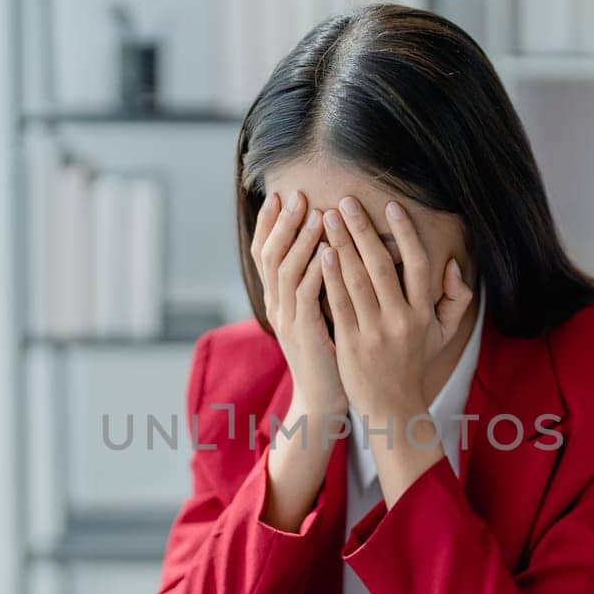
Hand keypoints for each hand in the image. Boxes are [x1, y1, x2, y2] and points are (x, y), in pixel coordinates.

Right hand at [251, 191, 343, 531]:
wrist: (323, 399)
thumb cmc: (328, 354)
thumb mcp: (318, 313)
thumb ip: (316, 282)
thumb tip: (326, 246)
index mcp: (277, 300)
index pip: (264, 253)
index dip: (270, 224)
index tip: (280, 195)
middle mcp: (276, 306)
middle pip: (270, 255)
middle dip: (283, 223)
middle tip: (297, 194)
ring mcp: (287, 320)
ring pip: (285, 271)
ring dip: (300, 240)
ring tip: (315, 213)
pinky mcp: (304, 334)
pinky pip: (305, 296)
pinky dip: (315, 270)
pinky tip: (328, 251)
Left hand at [319, 196, 472, 424]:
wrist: (392, 407)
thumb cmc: (413, 364)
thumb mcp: (443, 334)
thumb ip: (456, 299)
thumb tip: (452, 265)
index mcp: (423, 313)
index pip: (416, 264)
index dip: (405, 233)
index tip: (390, 206)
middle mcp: (401, 320)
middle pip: (381, 266)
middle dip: (362, 230)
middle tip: (346, 201)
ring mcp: (375, 332)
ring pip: (356, 280)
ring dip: (341, 245)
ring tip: (328, 218)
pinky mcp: (351, 344)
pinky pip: (338, 304)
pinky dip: (330, 277)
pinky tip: (321, 254)